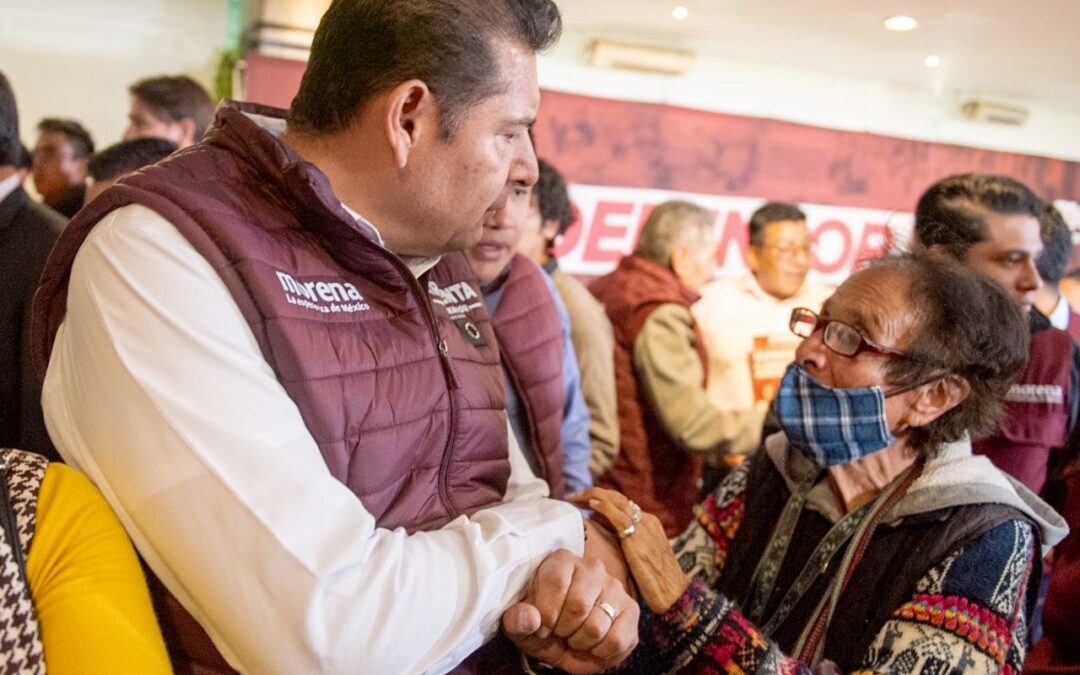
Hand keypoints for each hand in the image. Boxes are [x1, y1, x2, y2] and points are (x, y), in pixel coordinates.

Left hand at [502, 547, 638, 673]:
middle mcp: (592, 568)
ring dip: (580, 642)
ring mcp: (615, 588)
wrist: (564, 643)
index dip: (547, 612)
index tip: (542, 625)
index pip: (557, 581)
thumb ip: (517, 620)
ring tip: (575, 636)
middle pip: (579, 605)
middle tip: (560, 631)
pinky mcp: (631, 611)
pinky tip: (593, 645)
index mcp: (562, 561)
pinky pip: (616, 640)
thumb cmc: (540, 626)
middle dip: (563, 629)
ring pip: (597, 626)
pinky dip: (600, 652)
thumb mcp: (520, 624)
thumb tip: (531, 619)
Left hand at [570, 488, 688, 613]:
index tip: (582, 502)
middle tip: (573, 496)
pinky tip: (590, 505)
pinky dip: (603, 507)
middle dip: (592, 493)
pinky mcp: (638, 537)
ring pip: (615, 500)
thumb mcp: (640, 557)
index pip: (620, 503)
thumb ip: (626, 544)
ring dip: (592, 495)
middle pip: (615, 497)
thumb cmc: (656, 582)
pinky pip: (618, 515)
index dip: (600, 499)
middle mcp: (646, 520)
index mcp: (647, 523)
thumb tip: (605, 539)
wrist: (674, 593)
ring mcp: (643, 526)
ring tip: (574, 498)